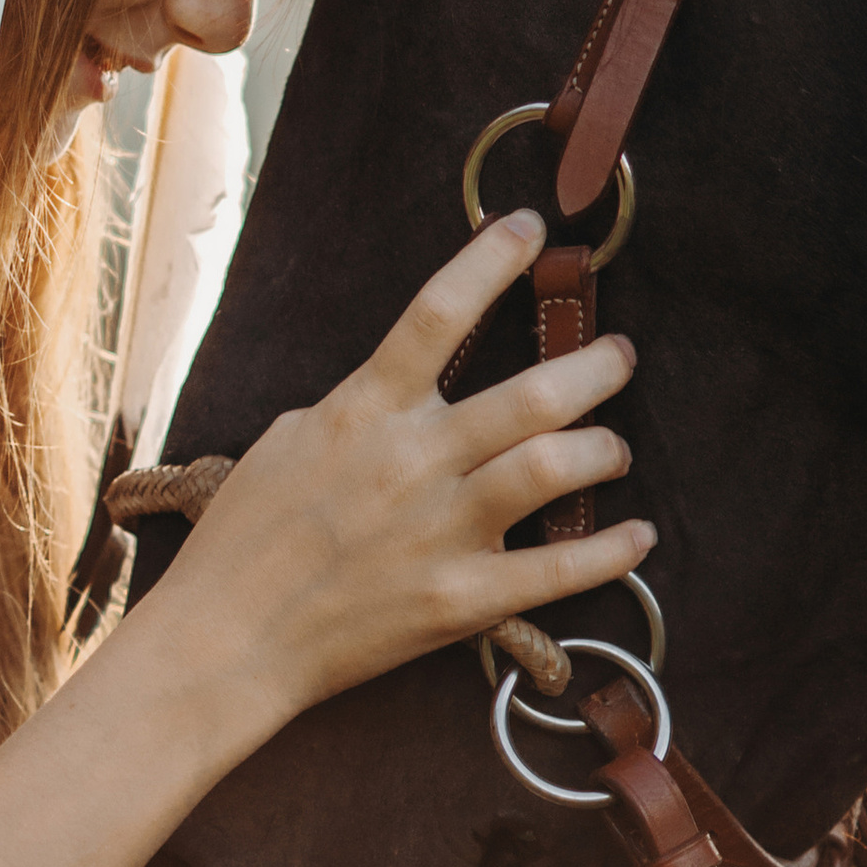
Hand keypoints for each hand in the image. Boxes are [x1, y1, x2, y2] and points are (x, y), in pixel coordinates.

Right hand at [161, 212, 652, 722]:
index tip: (531, 229)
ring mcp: (441, 530)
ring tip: (614, 446)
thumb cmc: (247, 536)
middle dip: (593, 367)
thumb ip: (359, 408)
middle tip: (618, 357)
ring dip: (603, 449)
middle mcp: (412, 460)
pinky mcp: (461, 600)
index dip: (491, 260)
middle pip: (530, 395)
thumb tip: (405, 386)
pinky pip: (557, 570)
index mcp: (364, 410)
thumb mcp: (291, 440)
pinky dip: (610, 552)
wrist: (228, 637)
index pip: (439, 312)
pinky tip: (638, 537)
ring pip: (552, 468)